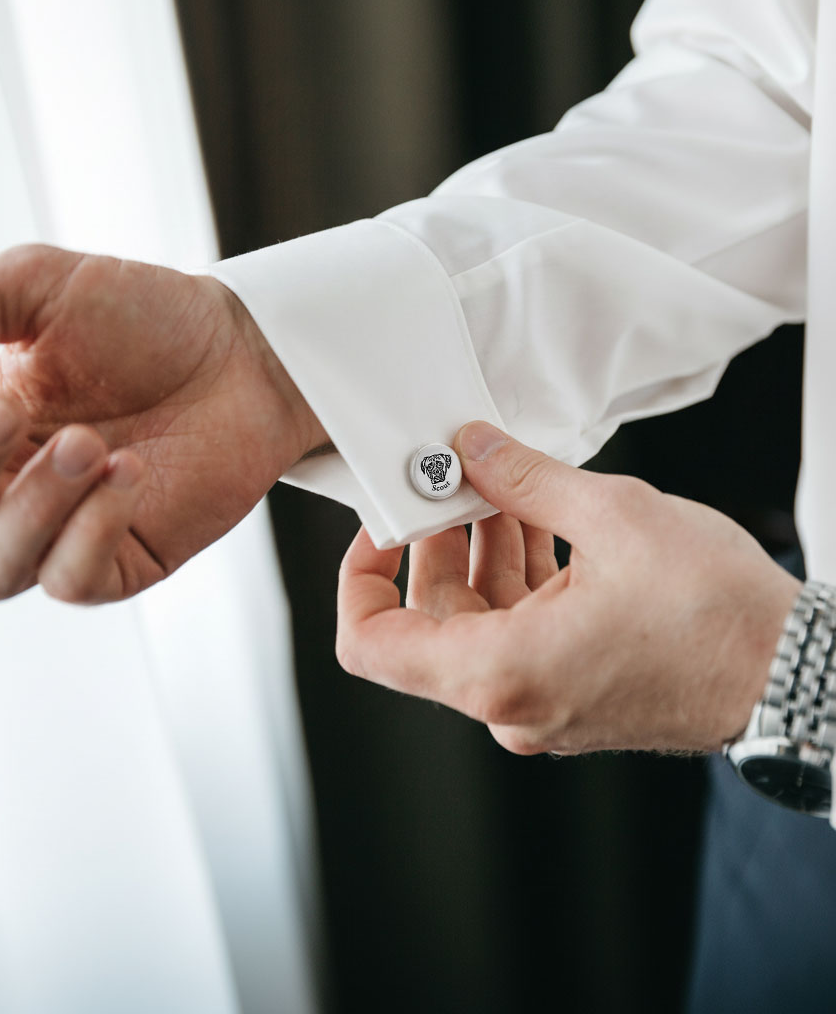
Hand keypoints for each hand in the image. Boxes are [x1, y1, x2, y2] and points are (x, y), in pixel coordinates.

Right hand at [0, 245, 324, 602]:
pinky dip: (91, 530)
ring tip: (88, 442)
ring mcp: (59, 533)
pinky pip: (70, 582)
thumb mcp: (32, 285)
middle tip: (13, 411)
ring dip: (28, 508)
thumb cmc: (140, 317)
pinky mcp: (121, 561)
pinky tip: (130, 471)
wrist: (243, 349)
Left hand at [336, 421, 801, 753]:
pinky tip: (541, 518)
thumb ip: (524, 478)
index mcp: (499, 673)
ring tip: (506, 486)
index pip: (370, 645)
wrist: (798, 676)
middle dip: (437, 540)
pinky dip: (519, 575)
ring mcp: (538, 702)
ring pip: (476, 619)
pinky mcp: (568, 690)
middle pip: (428, 617)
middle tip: (454, 479)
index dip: (358, 579)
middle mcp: (508, 702)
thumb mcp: (614, 517)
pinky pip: (517, 629)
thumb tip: (472, 448)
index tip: (382, 526)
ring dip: (483, 550)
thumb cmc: (722, 619)